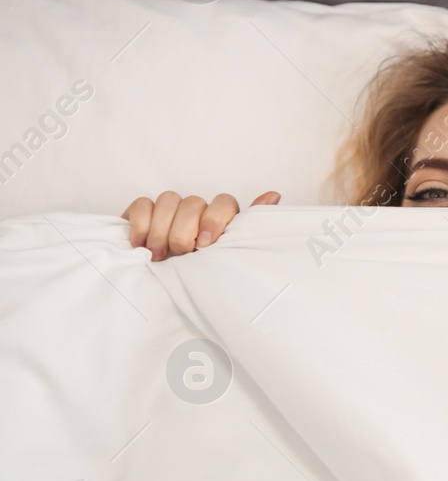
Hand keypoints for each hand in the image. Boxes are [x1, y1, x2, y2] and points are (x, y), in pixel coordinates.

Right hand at [123, 191, 281, 260]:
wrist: (160, 286)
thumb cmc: (198, 274)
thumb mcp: (225, 257)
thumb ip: (245, 229)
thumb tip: (274, 194)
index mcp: (220, 220)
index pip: (223, 202)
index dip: (214, 220)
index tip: (204, 245)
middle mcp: (197, 210)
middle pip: (192, 203)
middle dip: (183, 233)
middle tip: (179, 256)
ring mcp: (170, 209)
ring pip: (169, 199)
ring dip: (162, 230)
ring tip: (158, 255)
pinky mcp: (144, 211)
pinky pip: (143, 203)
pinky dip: (141, 224)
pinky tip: (140, 245)